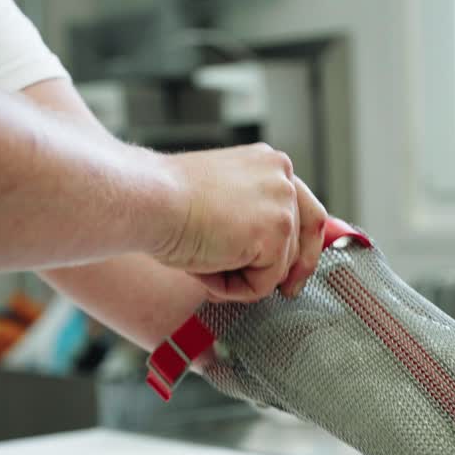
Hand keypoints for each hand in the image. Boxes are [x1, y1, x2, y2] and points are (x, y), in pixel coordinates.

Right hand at [156, 144, 326, 301]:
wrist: (148, 200)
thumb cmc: (165, 201)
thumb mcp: (222, 201)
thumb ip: (251, 216)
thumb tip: (268, 258)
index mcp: (269, 164)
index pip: (307, 209)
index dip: (304, 246)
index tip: (294, 273)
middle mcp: (283, 177)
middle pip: (304, 239)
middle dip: (283, 271)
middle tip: (271, 291)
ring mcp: (282, 205)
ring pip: (281, 266)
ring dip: (244, 278)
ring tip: (205, 266)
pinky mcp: (275, 234)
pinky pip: (264, 284)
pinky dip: (235, 290)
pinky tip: (205, 272)